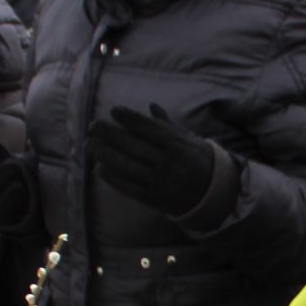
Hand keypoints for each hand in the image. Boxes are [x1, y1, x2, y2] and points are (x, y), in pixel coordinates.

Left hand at [92, 100, 233, 221]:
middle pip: (134, 146)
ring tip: (91, 145)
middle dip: (110, 135)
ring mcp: (162, 183)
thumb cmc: (199, 160)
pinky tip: (100, 168)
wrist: (214, 194)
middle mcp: (170, 163)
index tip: (113, 110)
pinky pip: (130, 188)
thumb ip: (167, 125)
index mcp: (178, 145)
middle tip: (93, 125)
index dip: (130, 118)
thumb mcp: (189, 139)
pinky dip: (114, 178)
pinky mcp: (155, 200)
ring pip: (129, 167)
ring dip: (107, 155)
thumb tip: (151, 105)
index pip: (149, 128)